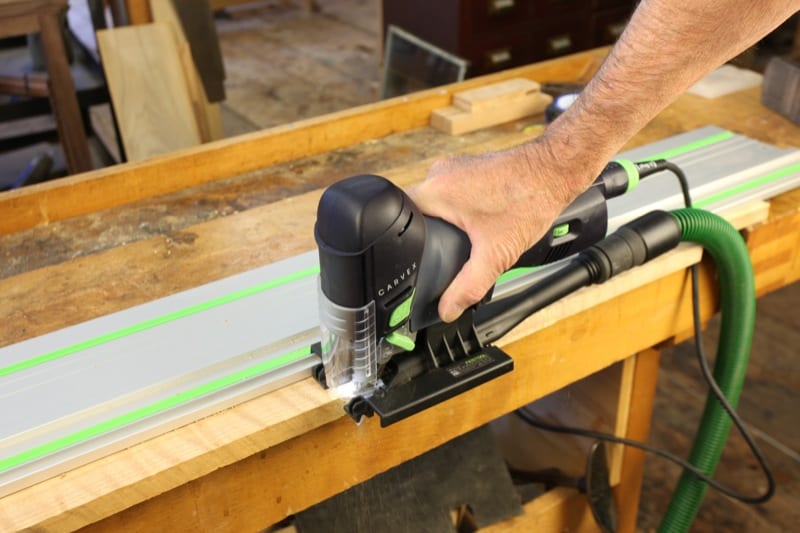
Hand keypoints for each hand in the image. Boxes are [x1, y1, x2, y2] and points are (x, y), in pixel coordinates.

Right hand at [408, 140, 584, 321]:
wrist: (556, 170)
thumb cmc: (529, 200)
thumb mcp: (496, 254)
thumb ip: (469, 285)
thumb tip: (448, 309)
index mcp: (436, 190)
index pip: (398, 214)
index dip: (401, 239)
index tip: (412, 255)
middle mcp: (440, 173)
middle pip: (416, 210)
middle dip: (428, 234)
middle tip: (447, 250)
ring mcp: (454, 168)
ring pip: (435, 201)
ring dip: (445, 220)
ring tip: (466, 235)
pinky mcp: (469, 168)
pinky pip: (451, 192)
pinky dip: (459, 208)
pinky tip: (479, 220)